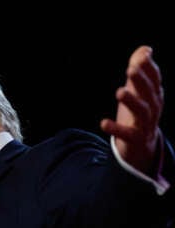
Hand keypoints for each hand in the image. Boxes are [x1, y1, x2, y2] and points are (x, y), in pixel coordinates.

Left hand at [100, 45, 163, 173]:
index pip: (155, 80)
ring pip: (142, 112)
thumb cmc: (138, 114)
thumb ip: (139, 71)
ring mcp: (146, 125)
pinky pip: (127, 134)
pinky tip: (103, 123)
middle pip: (149, 93)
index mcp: (154, 96)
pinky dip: (116, 129)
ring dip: (131, 101)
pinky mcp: (136, 140)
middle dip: (141, 81)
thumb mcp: (138, 92)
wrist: (142, 148)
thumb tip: (145, 49)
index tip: (142, 57)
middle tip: (130, 69)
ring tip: (119, 92)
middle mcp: (153, 109)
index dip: (149, 69)